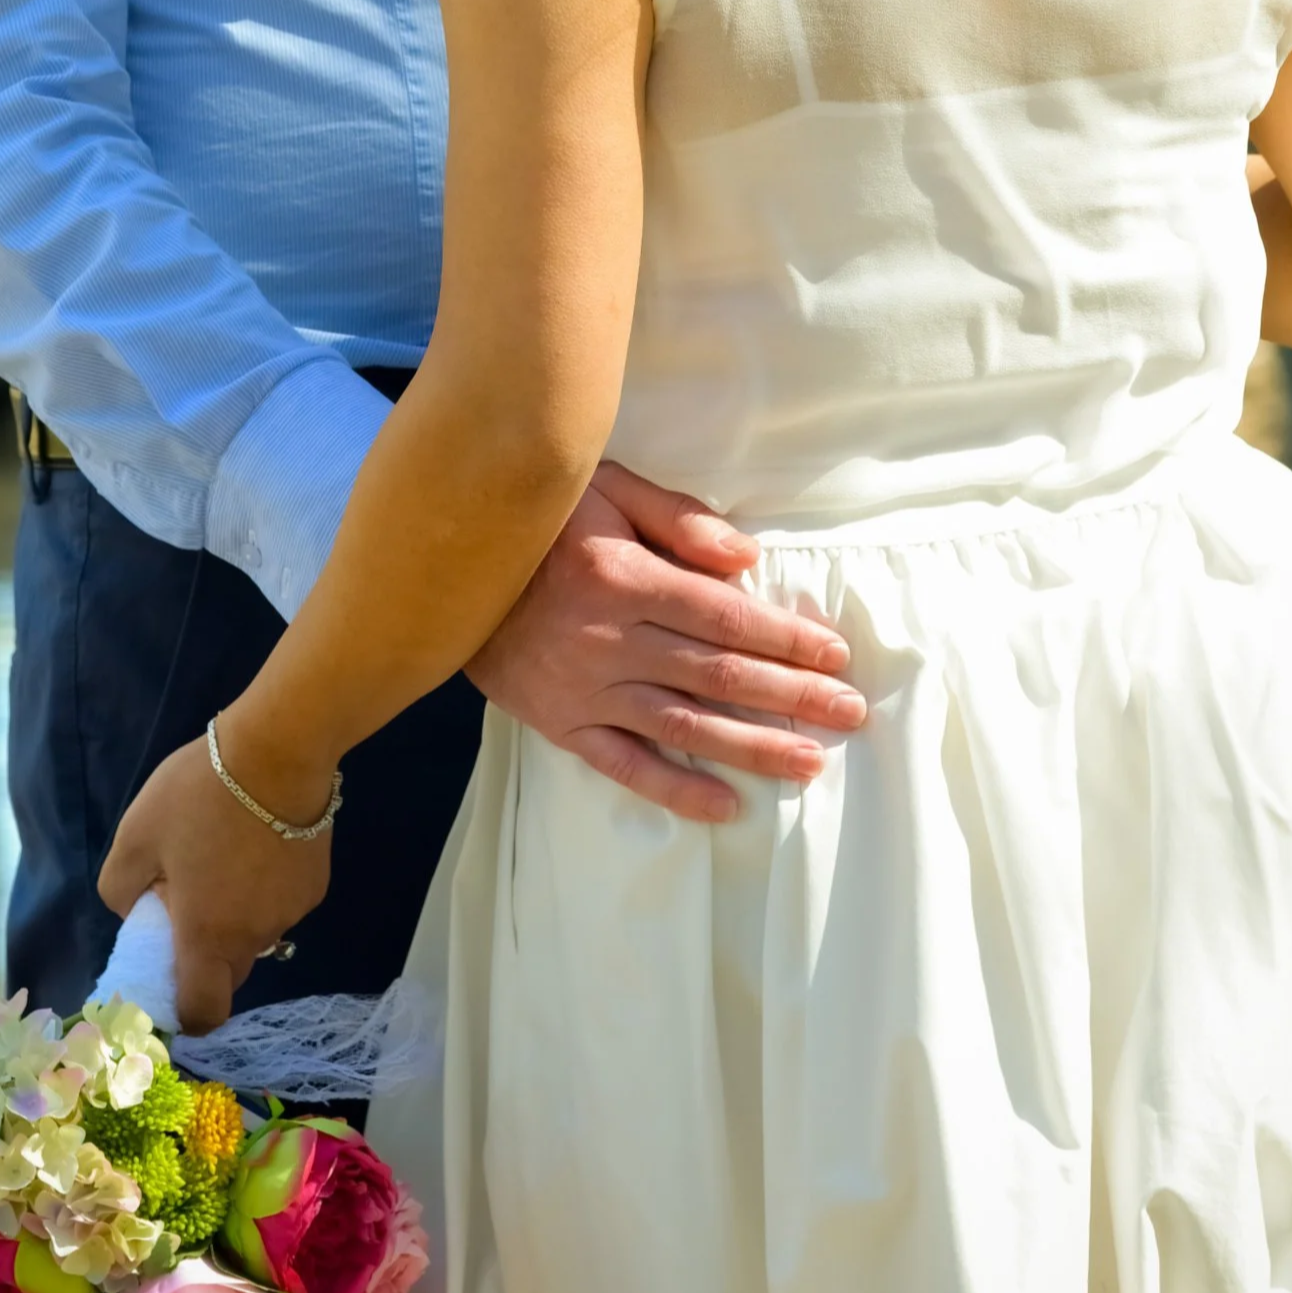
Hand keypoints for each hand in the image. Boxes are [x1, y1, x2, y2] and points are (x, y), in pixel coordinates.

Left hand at [99, 737, 333, 1034]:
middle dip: (204, 953)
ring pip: (254, 934)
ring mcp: (291, 912)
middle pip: (227, 972)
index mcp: (206, 936)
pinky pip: (279, 904)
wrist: (278, 751)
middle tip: (187, 902)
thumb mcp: (135, 835)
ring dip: (235, 915)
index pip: (202, 1012)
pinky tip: (256, 841)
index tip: (169, 985)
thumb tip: (136, 910)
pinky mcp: (315, 885)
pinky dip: (263, 889)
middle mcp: (254, 937)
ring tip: (224, 856)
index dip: (184, 1013)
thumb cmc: (200, 796)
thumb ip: (120, 888)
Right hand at [469, 458, 865, 822]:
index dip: (785, 637)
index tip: (835, 655)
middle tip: (850, 713)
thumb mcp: (602, 486)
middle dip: (792, 696)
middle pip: (718, 675)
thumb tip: (746, 560)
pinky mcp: (559, 724)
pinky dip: (675, 788)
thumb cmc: (537, 517)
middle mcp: (607, 640)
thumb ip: (676, 516)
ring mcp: (583, 689)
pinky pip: (624, 766)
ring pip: (683, 724)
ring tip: (811, 763)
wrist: (441, 566)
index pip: (724, 617)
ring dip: (753, 747)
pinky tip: (725, 806)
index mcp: (623, 576)